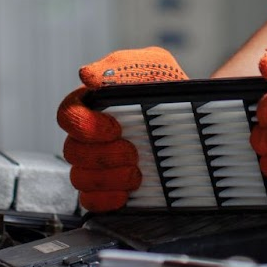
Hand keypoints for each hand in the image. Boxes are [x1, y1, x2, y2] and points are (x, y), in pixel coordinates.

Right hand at [55, 47, 186, 210]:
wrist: (199, 118)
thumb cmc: (170, 88)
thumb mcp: (154, 66)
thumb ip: (121, 65)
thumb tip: (87, 75)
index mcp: (93, 104)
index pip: (67, 115)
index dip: (84, 125)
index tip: (115, 127)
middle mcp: (89, 135)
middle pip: (72, 151)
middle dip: (103, 155)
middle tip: (132, 152)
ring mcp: (96, 163)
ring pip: (79, 177)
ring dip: (107, 178)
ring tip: (136, 173)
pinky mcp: (108, 188)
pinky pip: (89, 201)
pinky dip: (105, 199)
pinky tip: (126, 192)